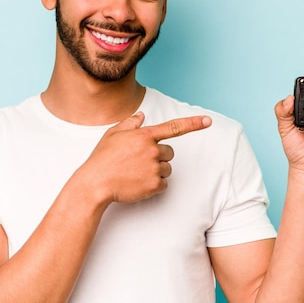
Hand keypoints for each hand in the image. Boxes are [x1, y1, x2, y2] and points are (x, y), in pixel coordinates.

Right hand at [78, 112, 211, 203]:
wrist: (95, 183)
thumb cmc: (102, 158)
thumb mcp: (113, 134)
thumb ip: (130, 123)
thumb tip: (143, 116)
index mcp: (144, 135)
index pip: (174, 127)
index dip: (193, 124)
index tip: (208, 121)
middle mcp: (152, 150)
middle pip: (170, 153)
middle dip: (158, 156)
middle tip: (139, 161)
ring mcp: (154, 168)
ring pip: (167, 169)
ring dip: (156, 171)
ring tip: (135, 173)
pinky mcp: (154, 185)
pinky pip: (164, 184)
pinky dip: (154, 185)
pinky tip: (137, 183)